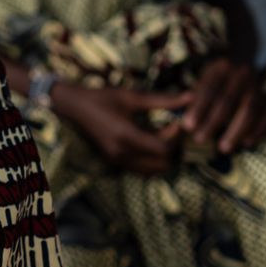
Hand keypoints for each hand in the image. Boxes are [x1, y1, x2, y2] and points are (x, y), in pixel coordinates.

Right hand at [53, 84, 191, 175]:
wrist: (73, 107)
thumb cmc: (102, 97)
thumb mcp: (131, 96)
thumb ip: (162, 100)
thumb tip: (191, 98)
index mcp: (126, 136)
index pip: (163, 148)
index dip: (175, 136)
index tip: (176, 120)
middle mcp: (122, 153)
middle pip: (162, 164)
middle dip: (172, 148)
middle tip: (171, 130)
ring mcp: (118, 160)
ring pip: (154, 170)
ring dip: (163, 157)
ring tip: (161, 136)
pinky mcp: (115, 162)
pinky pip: (143, 170)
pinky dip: (152, 160)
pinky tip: (149, 142)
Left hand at [182, 59, 265, 154]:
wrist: (243, 60)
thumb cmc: (216, 76)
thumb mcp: (203, 77)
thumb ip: (195, 96)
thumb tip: (186, 121)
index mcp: (221, 67)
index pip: (208, 89)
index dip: (198, 109)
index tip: (188, 126)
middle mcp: (242, 74)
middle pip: (227, 101)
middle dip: (212, 123)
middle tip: (199, 139)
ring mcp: (258, 87)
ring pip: (249, 111)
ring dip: (235, 132)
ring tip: (223, 148)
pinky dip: (257, 131)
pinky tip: (246, 143)